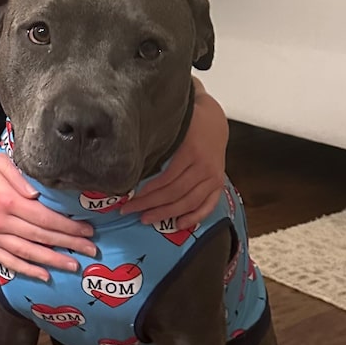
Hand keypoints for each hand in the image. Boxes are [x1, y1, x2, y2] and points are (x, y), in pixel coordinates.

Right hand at [0, 153, 97, 281]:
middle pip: (41, 237)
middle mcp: (0, 222)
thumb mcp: (0, 162)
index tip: (87, 231)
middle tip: (91, 251)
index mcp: (7, 201)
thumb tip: (38, 195)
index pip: (45, 218)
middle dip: (69, 245)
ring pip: (27, 253)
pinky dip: (27, 270)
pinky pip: (8, 261)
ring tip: (74, 266)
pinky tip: (45, 276)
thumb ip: (20, 177)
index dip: (68, 227)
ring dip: (53, 261)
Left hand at [120, 89, 228, 228]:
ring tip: (146, 218)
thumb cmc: (188, 122)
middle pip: (175, 193)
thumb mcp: (172, 127)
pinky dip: (194, 217)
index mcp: (191, 151)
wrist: (214, 120)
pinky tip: (179, 224)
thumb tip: (128, 158)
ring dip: (166, 213)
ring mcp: (213, 176)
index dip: (145, 193)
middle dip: (150, 205)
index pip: (165, 179)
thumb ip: (155, 142)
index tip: (127, 199)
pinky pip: (208, 205)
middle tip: (130, 211)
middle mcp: (205, 166)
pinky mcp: (218, 183)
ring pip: (189, 202)